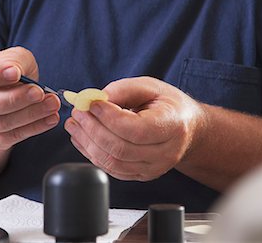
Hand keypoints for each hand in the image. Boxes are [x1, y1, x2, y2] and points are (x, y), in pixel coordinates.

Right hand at [0, 46, 60, 149]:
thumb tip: (16, 70)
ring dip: (30, 115)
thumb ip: (15, 60)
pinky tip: (51, 118)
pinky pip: (11, 137)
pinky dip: (34, 128)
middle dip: (16, 99)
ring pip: (0, 124)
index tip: (16, 72)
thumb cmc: (10, 71)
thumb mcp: (14, 57)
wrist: (8, 93)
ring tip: (52, 104)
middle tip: (39, 92)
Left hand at [64, 76, 206, 180]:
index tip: (91, 103)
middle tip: (78, 112)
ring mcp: (154, 168)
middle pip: (121, 149)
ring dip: (87, 143)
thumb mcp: (150, 86)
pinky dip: (92, 154)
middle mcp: (166, 152)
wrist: (186, 128)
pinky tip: (82, 138)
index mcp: (173, 125)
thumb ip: (122, 90)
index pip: (136, 129)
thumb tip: (93, 99)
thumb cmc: (167, 104)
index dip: (109, 117)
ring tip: (75, 124)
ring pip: (113, 163)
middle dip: (92, 129)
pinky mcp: (141, 175)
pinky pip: (112, 170)